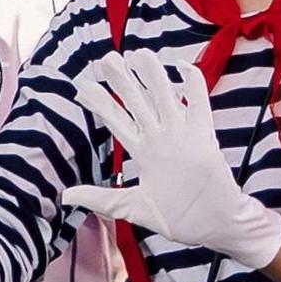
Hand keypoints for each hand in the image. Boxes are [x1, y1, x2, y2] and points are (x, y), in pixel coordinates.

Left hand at [65, 52, 280, 271]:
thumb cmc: (179, 219)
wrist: (215, 227)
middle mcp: (161, 140)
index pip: (117, 122)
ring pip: (164, 100)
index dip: (101, 104)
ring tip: (139, 54)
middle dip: (122, 81)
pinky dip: (193, 88)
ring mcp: (183, 137)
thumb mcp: (132, 208)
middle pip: (137, 104)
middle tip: (107, 58)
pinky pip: (199, 108)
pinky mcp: (204, 140)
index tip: (81, 86)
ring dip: (152, 77)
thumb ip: (101, 198)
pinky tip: (183, 68)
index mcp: (144, 152)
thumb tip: (66, 195)